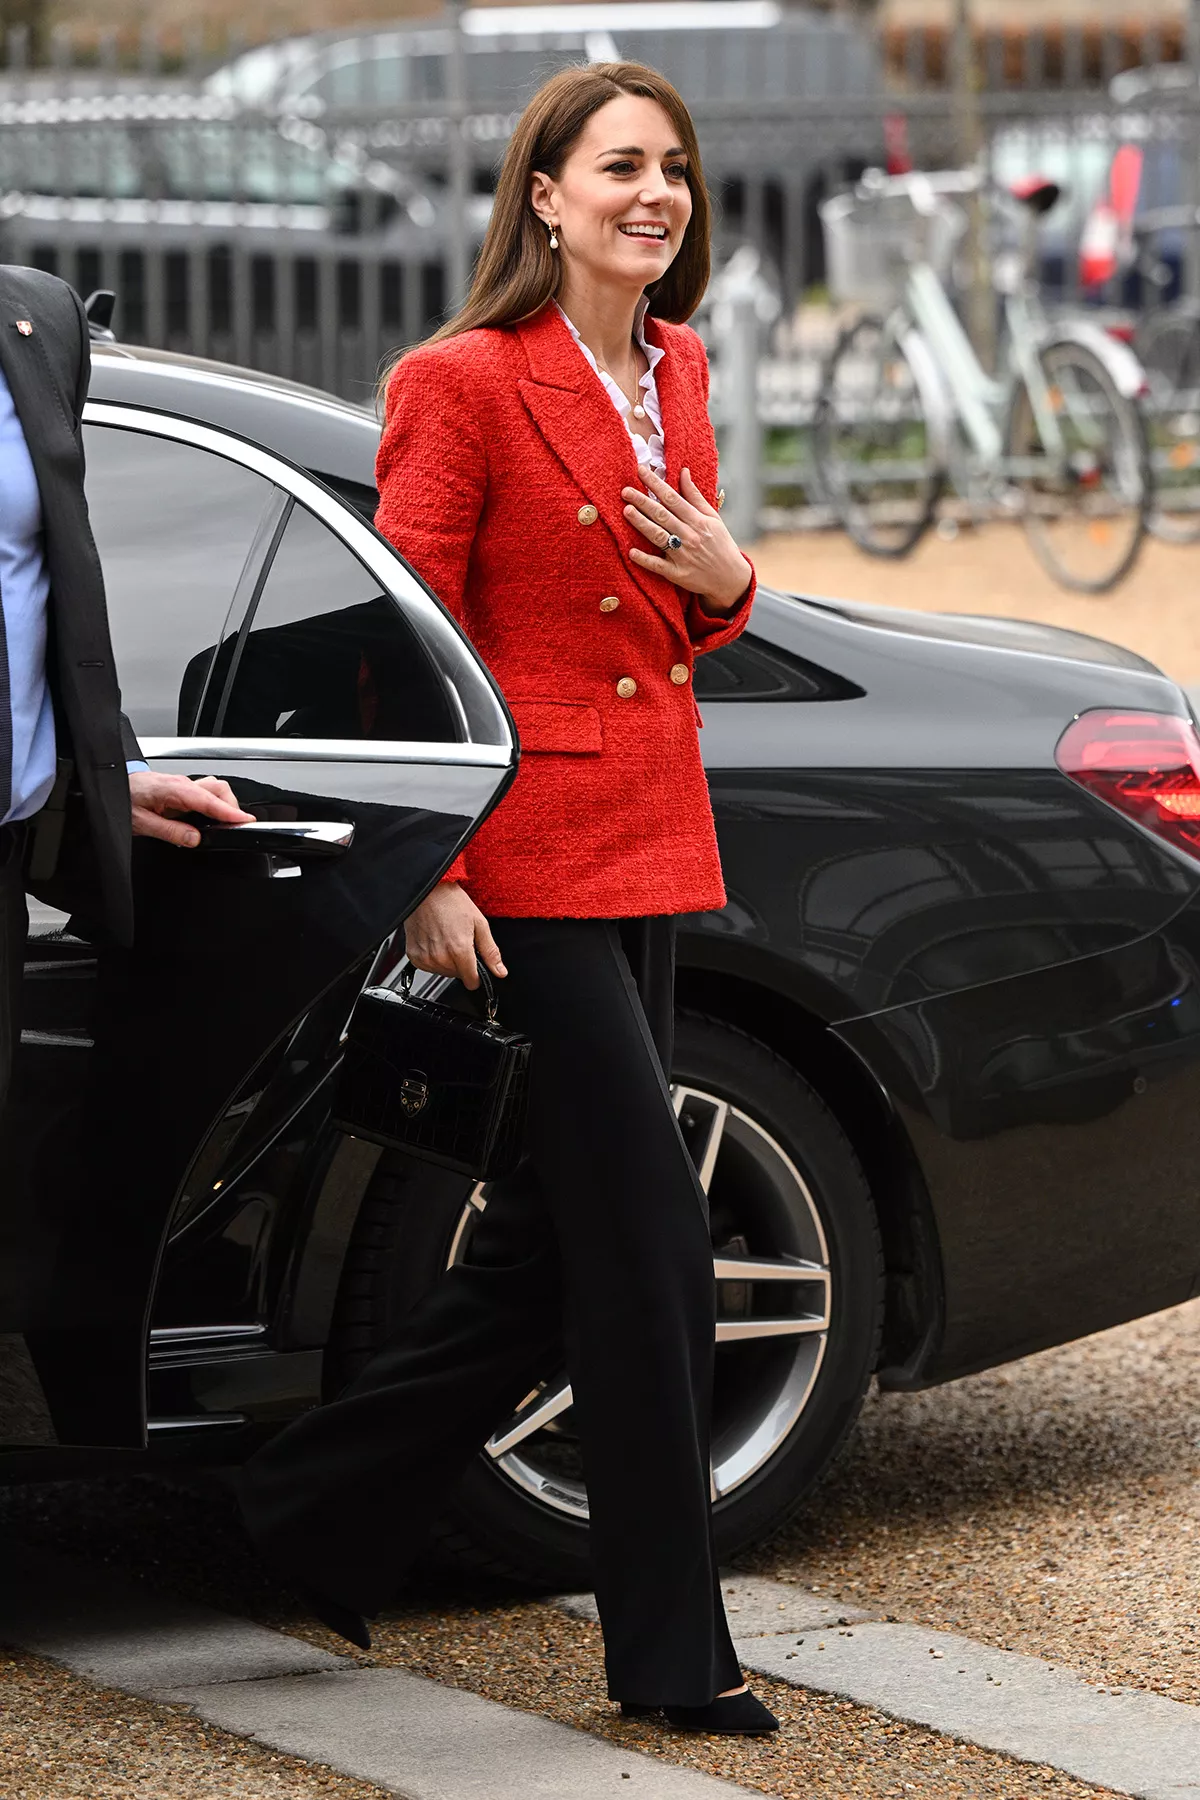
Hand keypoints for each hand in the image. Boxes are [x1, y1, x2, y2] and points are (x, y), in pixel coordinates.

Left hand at [129, 772, 254, 847]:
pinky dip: (214, 803)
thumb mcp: (141, 822)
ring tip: (225, 823)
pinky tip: (210, 817)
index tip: (244, 821)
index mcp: (173, 789)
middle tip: (235, 827)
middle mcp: (181, 783)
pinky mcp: (181, 788)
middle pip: (219, 789)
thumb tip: (194, 839)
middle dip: (231, 807)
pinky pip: (205, 792)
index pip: (208, 801)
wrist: (110, 783)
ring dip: (224, 804)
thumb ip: (170, 831)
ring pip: (215, 788)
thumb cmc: (122, 798)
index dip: (229, 812)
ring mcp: (183, 783)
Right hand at [404, 883, 506, 989]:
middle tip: (459, 941)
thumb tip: (500, 971)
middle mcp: (441, 958)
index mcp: (459, 951)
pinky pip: (428, 967)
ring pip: (443, 972)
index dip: (477, 975)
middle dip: (462, 963)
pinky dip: (433, 958)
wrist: (429, 891)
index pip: (472, 982)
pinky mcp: (414, 956)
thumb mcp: (480, 924)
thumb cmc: (452, 903)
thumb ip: (490, 952)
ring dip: (447, 961)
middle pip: (457, 976)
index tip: (475, 965)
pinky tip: (435, 941)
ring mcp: (426, 958)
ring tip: (446, 938)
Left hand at [622, 466, 752, 612]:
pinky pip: (659, 566)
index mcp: (698, 520)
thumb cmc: (720, 544)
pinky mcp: (678, 574)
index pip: (673, 498)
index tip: (641, 471)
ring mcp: (683, 556)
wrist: (730, 578)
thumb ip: (695, 496)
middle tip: (625, 491)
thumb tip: (683, 472)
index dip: (656, 484)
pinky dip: (645, 560)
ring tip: (626, 511)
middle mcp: (690, 536)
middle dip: (643, 501)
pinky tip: (631, 552)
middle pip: (662, 515)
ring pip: (659, 536)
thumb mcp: (713, 517)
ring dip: (642, 523)